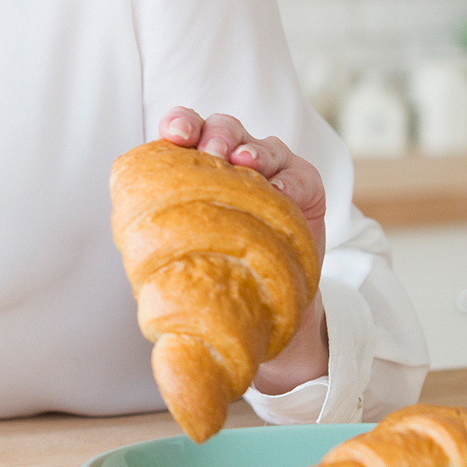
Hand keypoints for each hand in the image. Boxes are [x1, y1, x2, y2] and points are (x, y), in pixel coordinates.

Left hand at [157, 107, 328, 394]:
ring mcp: (270, 176)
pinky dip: (290, 178)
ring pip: (261, 144)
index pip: (182, 133)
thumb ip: (172, 293)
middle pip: (221, 130)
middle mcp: (230, 166)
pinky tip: (282, 192)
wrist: (273, 316)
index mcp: (192, 172)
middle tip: (211, 152)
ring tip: (242, 163)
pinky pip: (301, 174)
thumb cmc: (221, 286)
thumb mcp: (189, 284)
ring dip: (250, 149)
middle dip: (213, 133)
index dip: (178, 125)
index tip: (171, 136)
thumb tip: (161, 342)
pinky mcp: (306, 192)